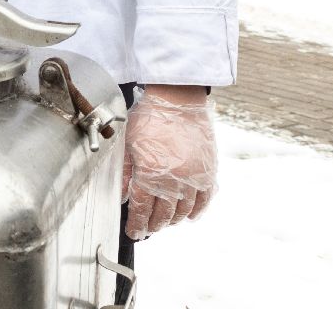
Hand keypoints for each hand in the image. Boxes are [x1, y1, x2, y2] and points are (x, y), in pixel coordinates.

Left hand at [123, 85, 217, 239]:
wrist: (178, 100)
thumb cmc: (150, 118)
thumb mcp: (128, 144)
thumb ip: (125, 173)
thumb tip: (123, 197)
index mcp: (150, 173)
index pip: (142, 208)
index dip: (137, 224)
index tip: (133, 232)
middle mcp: (174, 180)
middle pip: (163, 213)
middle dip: (153, 225)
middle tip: (146, 230)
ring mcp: (194, 177)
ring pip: (184, 210)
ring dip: (173, 220)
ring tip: (163, 223)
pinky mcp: (208, 172)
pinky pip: (204, 200)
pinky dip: (196, 211)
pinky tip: (189, 216)